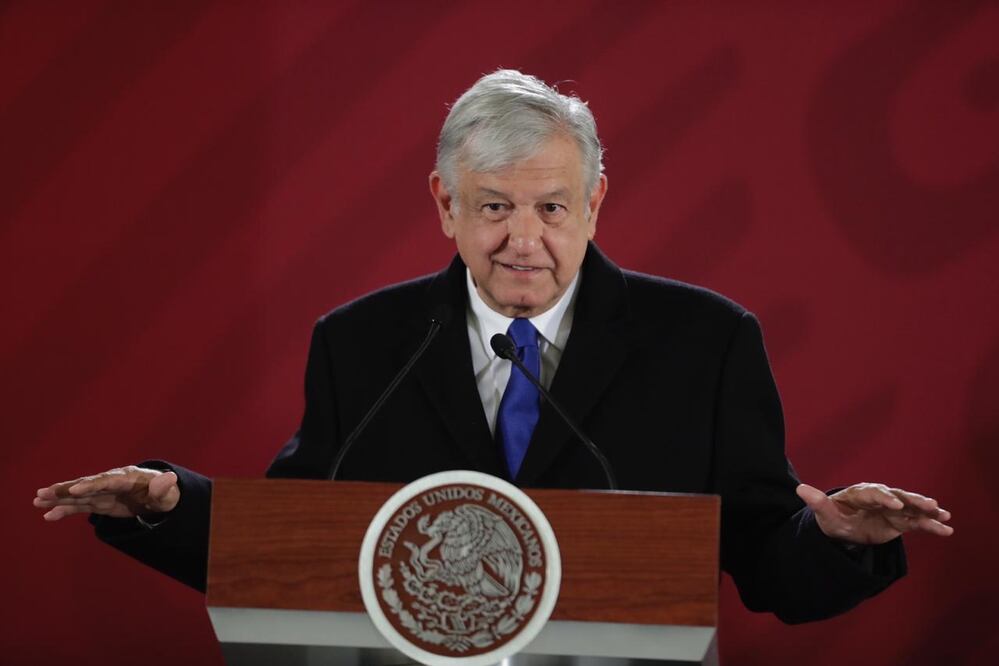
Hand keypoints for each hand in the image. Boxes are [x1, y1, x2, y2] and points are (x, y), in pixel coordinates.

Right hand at [34, 466, 179, 520]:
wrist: (161, 496)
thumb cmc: (165, 494)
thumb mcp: (168, 494)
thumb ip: (164, 488)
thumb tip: (170, 478)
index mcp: (128, 478)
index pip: (107, 481)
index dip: (91, 485)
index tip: (75, 490)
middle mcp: (111, 482)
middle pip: (87, 485)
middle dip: (66, 489)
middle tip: (44, 492)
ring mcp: (104, 493)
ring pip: (78, 495)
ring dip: (58, 498)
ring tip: (37, 500)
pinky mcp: (100, 502)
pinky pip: (80, 506)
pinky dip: (64, 510)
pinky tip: (48, 515)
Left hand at [796, 482, 952, 544]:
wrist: (843, 529)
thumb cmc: (833, 519)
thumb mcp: (824, 514)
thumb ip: (817, 502)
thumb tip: (799, 489)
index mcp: (860, 494)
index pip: (874, 494)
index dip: (884, 498)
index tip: (894, 505)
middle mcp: (879, 498)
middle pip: (898, 496)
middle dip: (913, 500)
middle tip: (930, 505)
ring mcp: (892, 509)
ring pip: (911, 508)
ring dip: (927, 511)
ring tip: (944, 515)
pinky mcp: (900, 521)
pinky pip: (917, 522)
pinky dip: (931, 525)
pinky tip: (947, 529)